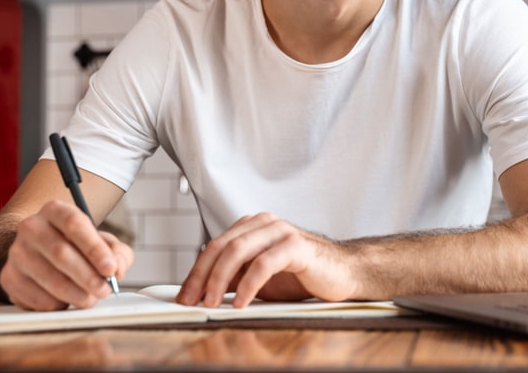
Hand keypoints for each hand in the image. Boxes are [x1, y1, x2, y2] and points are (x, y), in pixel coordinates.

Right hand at [0, 200, 132, 310]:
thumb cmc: (77, 246)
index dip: (94, 248)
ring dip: (76, 294)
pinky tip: (67, 300)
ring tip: (90, 298)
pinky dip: (58, 304)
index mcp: (55, 210)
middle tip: (104, 290)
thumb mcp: (102, 243)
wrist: (40, 251)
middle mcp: (32, 227)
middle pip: (61, 253)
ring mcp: (17, 253)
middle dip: (88, 277)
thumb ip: (117, 253)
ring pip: (50, 279)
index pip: (74, 224)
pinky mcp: (9, 277)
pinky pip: (37, 297)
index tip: (110, 269)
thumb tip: (117, 270)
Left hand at [175, 213, 359, 307]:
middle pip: (222, 246)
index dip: (196, 271)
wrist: (343, 273)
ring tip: (212, 303)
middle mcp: (265, 223)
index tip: (184, 295)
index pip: (215, 245)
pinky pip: (264, 263)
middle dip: (201, 275)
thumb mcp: (260, 277)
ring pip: (238, 250)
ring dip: (219, 279)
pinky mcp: (296, 246)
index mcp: (253, 226)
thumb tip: (202, 291)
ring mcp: (281, 232)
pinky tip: (240, 302)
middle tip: (191, 300)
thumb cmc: (302, 275)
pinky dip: (247, 284)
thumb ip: (234, 276)